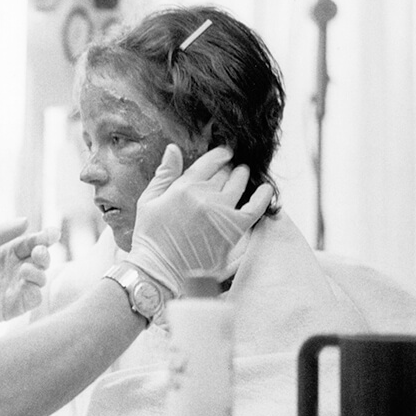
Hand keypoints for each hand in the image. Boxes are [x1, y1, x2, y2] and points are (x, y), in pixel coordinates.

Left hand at [0, 218, 59, 330]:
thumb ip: (2, 232)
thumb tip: (27, 221)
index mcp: (6, 254)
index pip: (31, 243)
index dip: (44, 237)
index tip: (52, 233)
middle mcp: (13, 271)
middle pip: (40, 260)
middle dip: (44, 253)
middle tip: (39, 250)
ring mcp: (14, 289)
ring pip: (41, 278)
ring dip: (40, 271)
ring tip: (26, 269)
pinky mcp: (12, 307)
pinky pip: (33, 298)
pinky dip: (36, 290)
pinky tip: (26, 282)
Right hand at [126, 144, 272, 296]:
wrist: (159, 267)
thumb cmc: (150, 235)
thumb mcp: (149, 199)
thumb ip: (164, 173)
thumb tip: (173, 148)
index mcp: (184, 187)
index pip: (209, 162)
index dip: (219, 155)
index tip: (224, 153)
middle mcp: (205, 196)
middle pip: (224, 172)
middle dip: (227, 168)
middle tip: (229, 168)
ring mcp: (221, 212)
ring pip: (239, 184)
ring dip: (241, 176)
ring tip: (242, 174)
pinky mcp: (233, 229)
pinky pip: (255, 208)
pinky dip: (263, 197)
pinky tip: (266, 189)